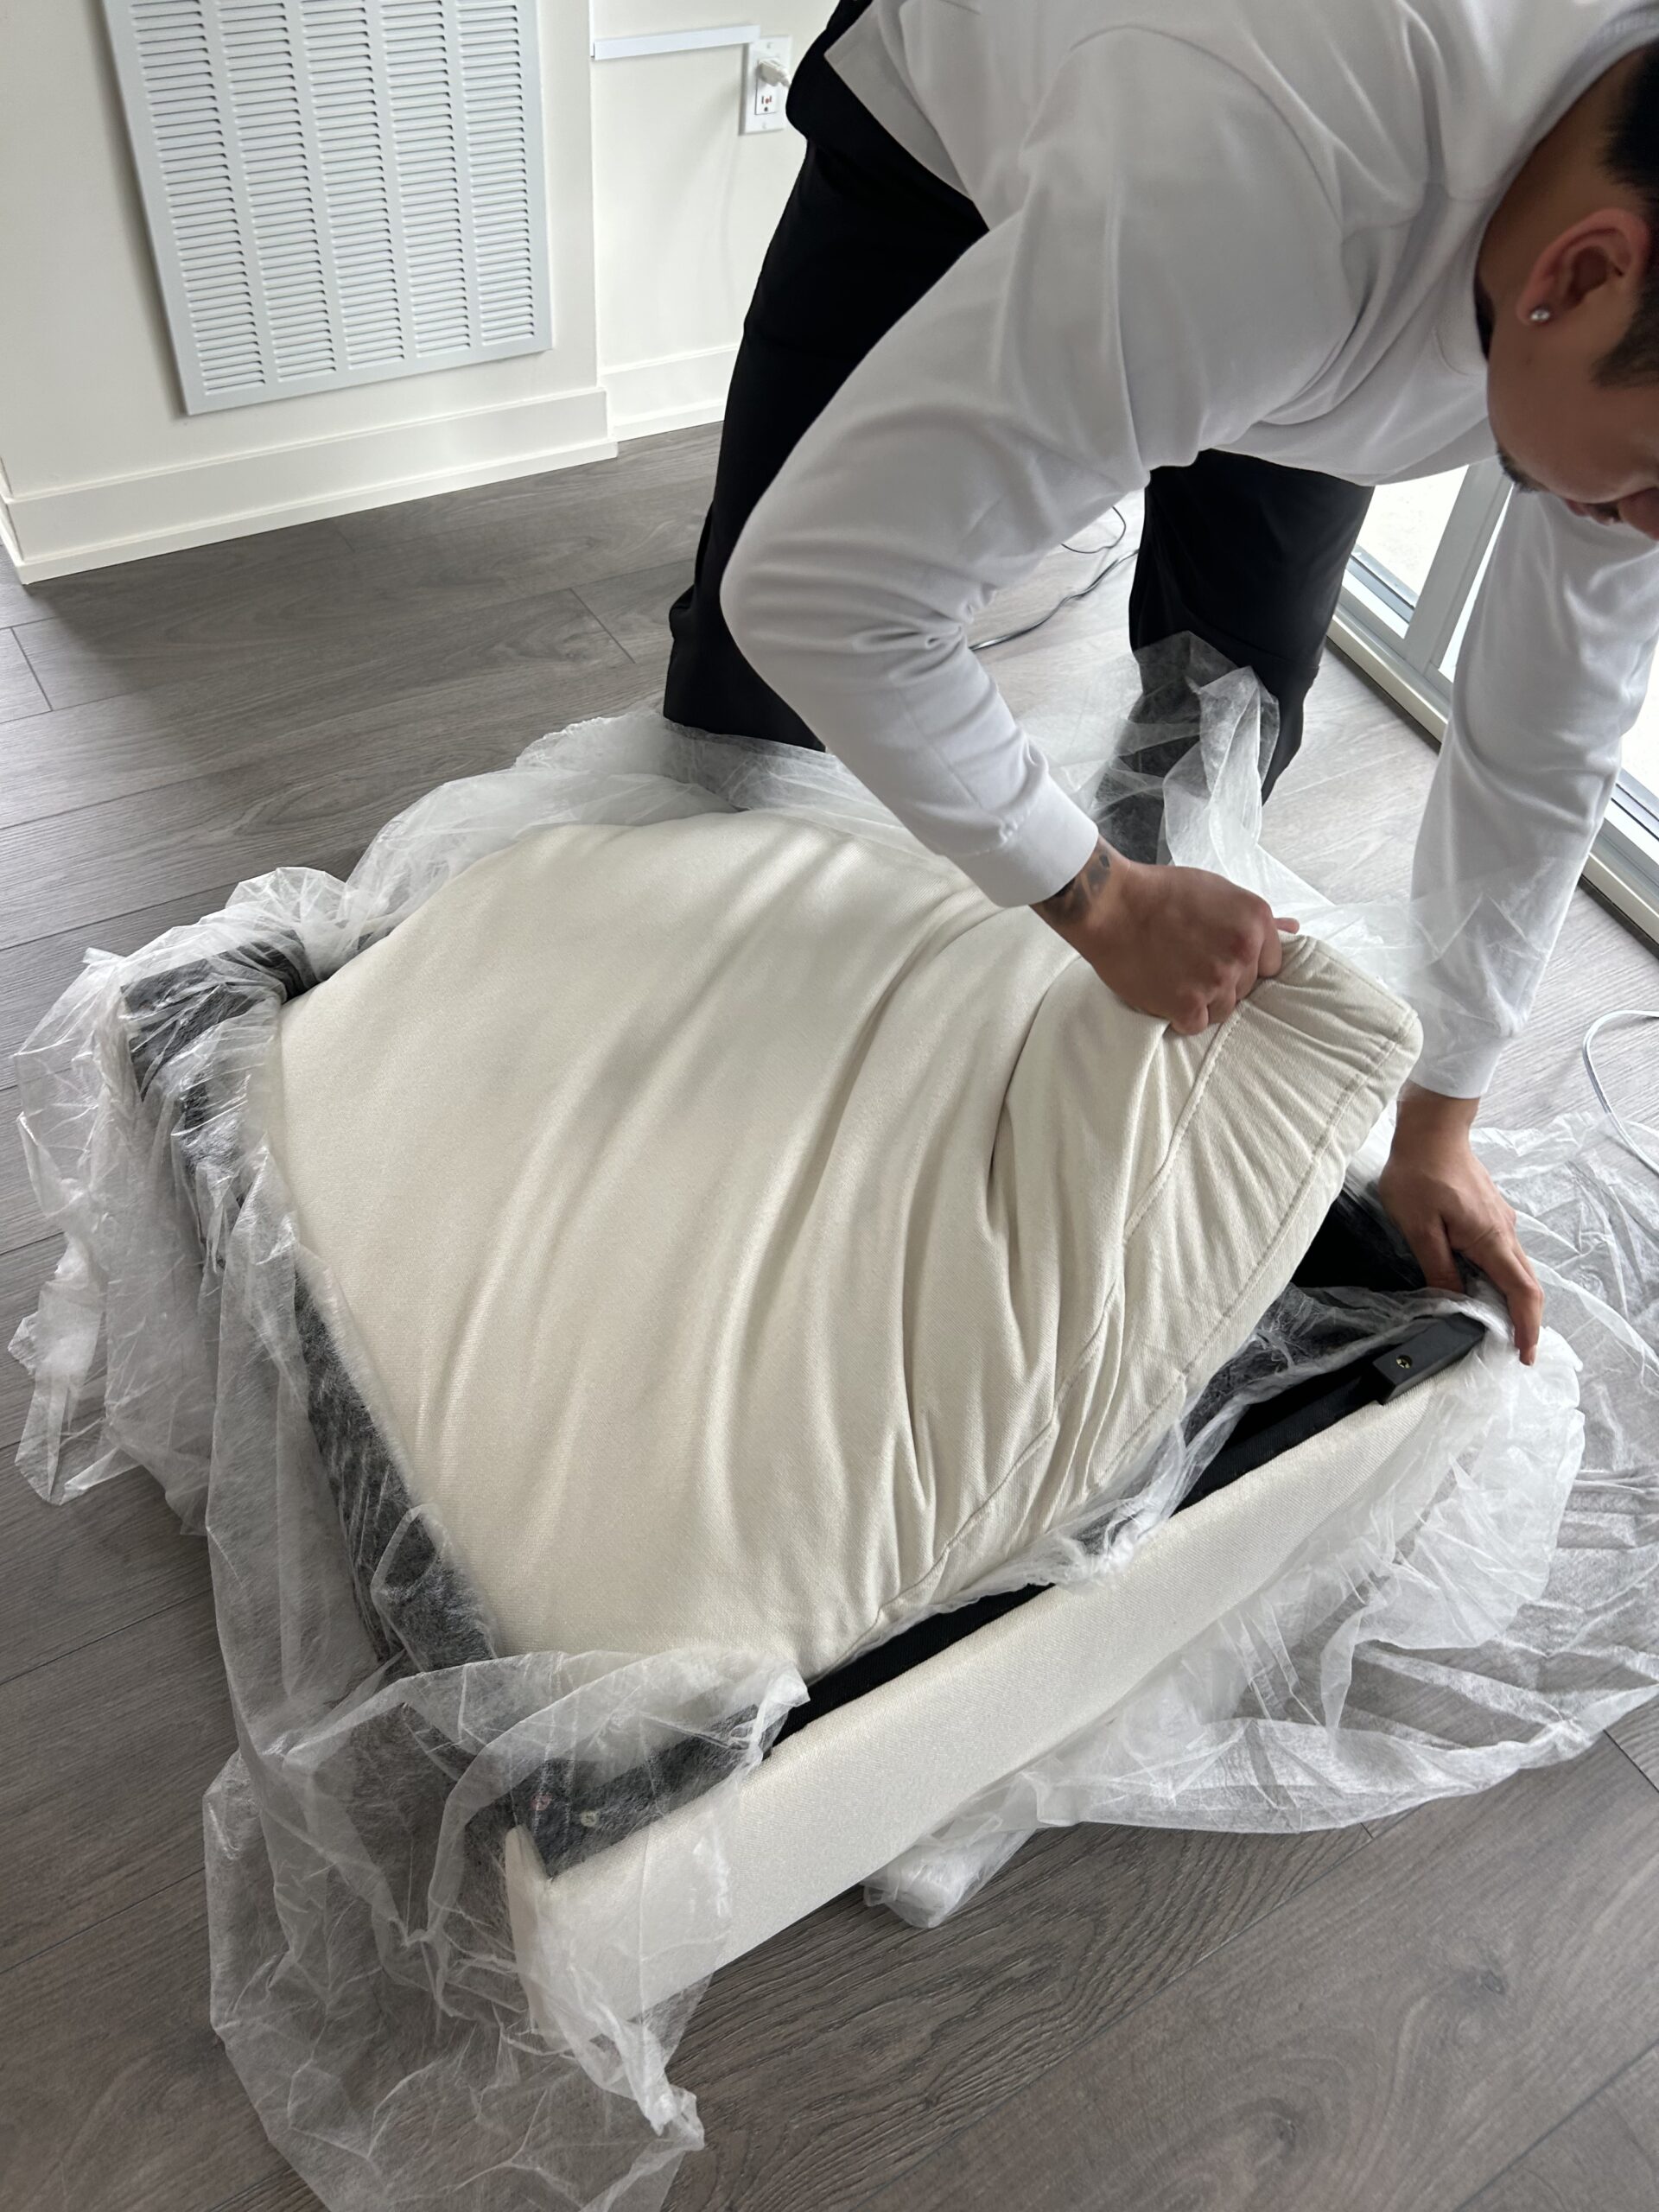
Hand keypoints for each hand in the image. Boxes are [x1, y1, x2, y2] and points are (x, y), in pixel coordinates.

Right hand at [1033, 840, 1298, 1033]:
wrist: (1112, 905)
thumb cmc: (1162, 893)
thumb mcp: (1218, 891)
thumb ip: (1255, 918)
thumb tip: (1293, 929)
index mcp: (1256, 920)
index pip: (1270, 964)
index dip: (1243, 963)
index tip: (1217, 955)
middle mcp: (1243, 952)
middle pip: (1245, 988)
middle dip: (1221, 980)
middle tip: (1188, 961)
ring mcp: (1217, 981)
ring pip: (1223, 1009)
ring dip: (1201, 1000)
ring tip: (1174, 975)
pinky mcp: (1188, 1006)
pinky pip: (1196, 1025)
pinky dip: (1179, 1014)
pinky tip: (1163, 990)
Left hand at [1377, 1086, 1543, 1362]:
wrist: (1431, 1129)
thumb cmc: (1420, 1172)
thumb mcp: (1419, 1227)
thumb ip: (1437, 1268)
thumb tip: (1454, 1301)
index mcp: (1490, 1239)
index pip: (1522, 1292)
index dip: (1527, 1327)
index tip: (1525, 1354)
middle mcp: (1503, 1232)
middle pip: (1526, 1284)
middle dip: (1524, 1320)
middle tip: (1513, 1349)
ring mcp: (1499, 1221)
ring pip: (1514, 1269)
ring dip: (1511, 1299)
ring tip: (1496, 1326)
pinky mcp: (1488, 1213)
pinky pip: (1501, 1253)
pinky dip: (1499, 1277)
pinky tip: (1478, 1286)